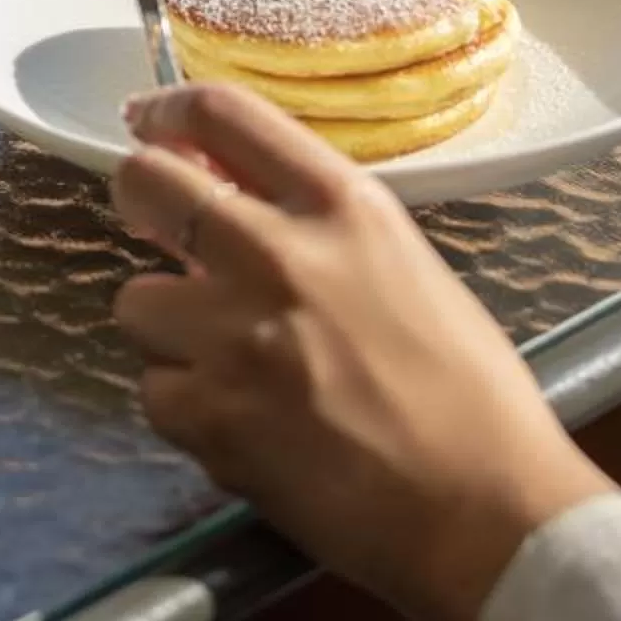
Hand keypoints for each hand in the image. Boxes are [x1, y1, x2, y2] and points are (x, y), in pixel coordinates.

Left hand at [110, 82, 612, 620]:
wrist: (484, 510)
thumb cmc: (469, 395)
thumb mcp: (402, 264)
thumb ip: (316, 225)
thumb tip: (235, 197)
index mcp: (341, 206)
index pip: (223, 111)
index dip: (167, 111)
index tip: (150, 123)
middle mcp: (276, 253)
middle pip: (145, 182)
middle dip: (140, 200)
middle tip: (158, 229)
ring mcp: (233, 336)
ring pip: (136, 301)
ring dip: (169, 328)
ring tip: (229, 360)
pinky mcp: (209, 416)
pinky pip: (155, 391)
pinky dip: (186, 407)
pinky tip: (242, 423)